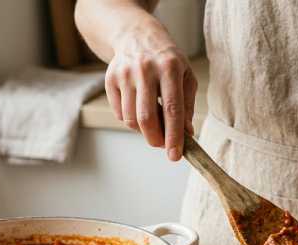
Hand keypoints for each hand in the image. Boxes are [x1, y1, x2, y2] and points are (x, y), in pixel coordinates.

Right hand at [106, 25, 196, 160]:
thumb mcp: (185, 76)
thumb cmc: (166, 60)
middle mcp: (145, 70)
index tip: (175, 155)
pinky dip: (131, 120)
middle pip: (147, 118)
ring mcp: (125, 74)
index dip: (174, 136)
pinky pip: (119, 114)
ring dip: (143, 131)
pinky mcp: (110, 80)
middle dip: (155, 139)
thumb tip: (186, 134)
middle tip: (162, 145)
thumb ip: (187, 105)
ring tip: (153, 123)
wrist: (136, 36)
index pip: (172, 109)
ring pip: (131, 119)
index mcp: (169, 68)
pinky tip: (139, 109)